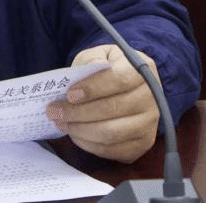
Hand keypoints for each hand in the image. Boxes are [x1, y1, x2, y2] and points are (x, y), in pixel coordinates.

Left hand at [45, 44, 160, 162]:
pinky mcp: (142, 144)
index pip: (119, 80)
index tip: (70, 94)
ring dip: (80, 129)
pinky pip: (112, 150)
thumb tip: (87, 71)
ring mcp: (149, 124)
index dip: (93, 88)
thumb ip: (92, 60)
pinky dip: (88, 144)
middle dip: (77, 112)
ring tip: (60, 122)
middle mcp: (151, 98)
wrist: (127, 87)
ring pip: (111, 133)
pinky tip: (74, 133)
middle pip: (112, 109)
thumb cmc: (109, 69)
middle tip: (54, 111)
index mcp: (142, 70)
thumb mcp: (99, 55)